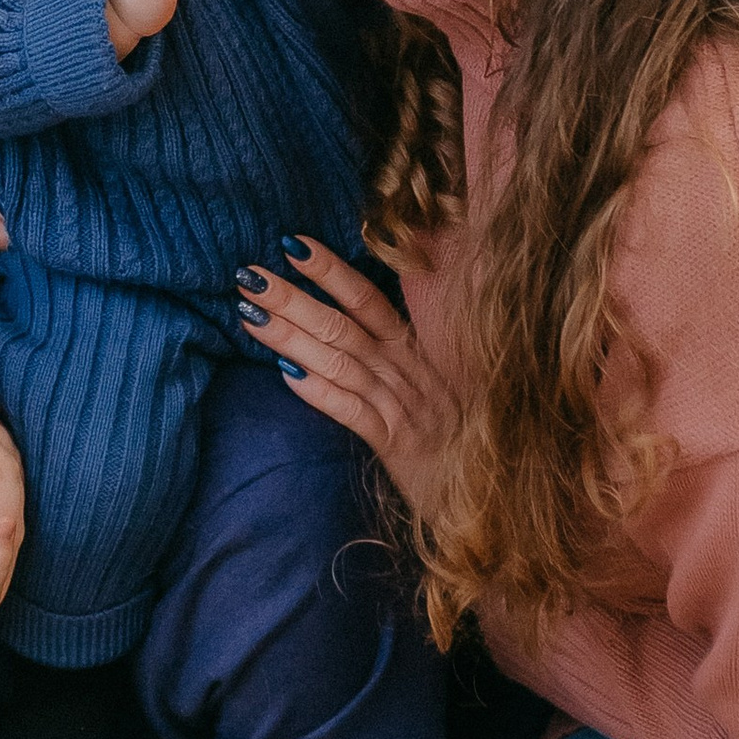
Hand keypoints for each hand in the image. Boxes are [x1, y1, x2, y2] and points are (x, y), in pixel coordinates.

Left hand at [236, 239, 458, 519]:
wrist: (490, 495)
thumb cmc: (456, 438)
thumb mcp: (430, 386)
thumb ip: (395, 354)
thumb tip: (348, 318)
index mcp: (415, 352)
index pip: (370, 300)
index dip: (331, 271)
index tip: (292, 244)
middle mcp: (409, 371)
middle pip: (345, 325)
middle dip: (294, 297)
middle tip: (248, 273)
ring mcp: (404, 407)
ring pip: (342, 362)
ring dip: (293, 337)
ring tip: (250, 314)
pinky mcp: (399, 445)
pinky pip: (355, 413)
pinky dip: (322, 393)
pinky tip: (285, 376)